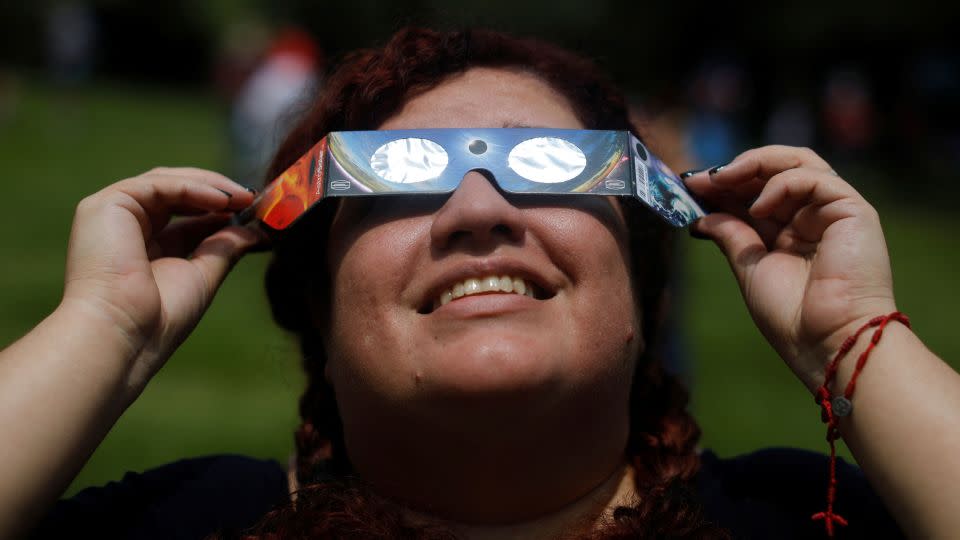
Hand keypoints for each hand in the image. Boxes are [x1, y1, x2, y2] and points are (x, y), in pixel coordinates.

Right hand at [61, 167, 263, 392]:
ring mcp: (112, 214)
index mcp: (144, 248)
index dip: (221, 210)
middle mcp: (125, 228)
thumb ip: (226, 247)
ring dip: (210, 186)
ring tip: (243, 198)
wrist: (124, 332)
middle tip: (252, 199)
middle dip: (217, 192)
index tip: (255, 211)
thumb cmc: (160, 315)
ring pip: (167, 183)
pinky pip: (158, 185)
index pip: (186, 217)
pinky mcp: (107, 205)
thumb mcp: (204, 274)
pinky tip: (222, 200)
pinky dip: (193, 188)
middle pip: (176, 193)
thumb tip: (258, 232)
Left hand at [683, 146, 896, 390]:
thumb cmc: (792, 316)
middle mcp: (813, 217)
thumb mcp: (749, 267)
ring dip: (754, 164)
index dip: (724, 185)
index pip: (756, 193)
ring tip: (720, 178)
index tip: (689, 185)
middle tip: (700, 178)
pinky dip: (780, 184)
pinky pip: (813, 178)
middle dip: (735, 170)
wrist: (829, 341)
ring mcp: (834, 210)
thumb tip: (701, 215)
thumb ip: (731, 235)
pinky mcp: (853, 210)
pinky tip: (758, 207)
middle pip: (775, 171)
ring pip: (798, 163)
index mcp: (791, 232)